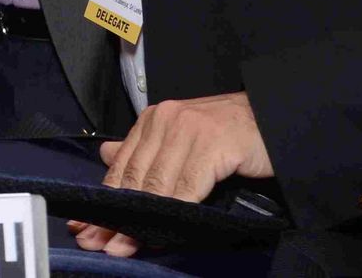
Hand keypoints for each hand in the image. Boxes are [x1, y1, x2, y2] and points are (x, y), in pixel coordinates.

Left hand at [73, 92, 273, 256]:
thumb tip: (106, 155)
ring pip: (157, 184)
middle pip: (134, 177)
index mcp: (153, 119)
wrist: (275, 116)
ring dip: (140, 220)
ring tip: (126, 246)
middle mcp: (165, 119)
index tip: (86, 228)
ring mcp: (187, 129)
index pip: (122, 165)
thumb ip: (146, 149)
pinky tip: (165, 231)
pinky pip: (187, 185)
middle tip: (100, 245)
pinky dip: (174, 211)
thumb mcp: (182, 138)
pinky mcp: (212, 143)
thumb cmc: (229, 134)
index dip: (104, 200)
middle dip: (115, 216)